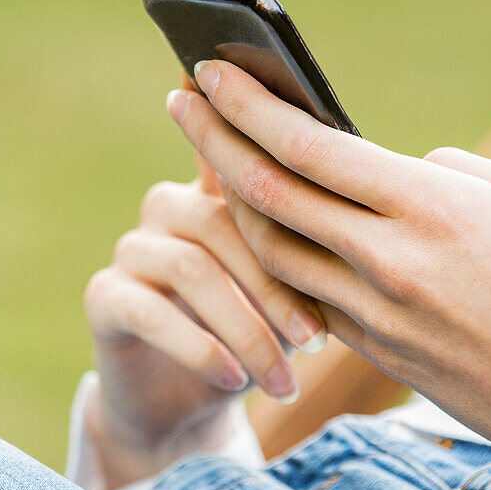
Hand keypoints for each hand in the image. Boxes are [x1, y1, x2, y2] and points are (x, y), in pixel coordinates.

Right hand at [82, 75, 326, 489]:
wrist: (186, 408)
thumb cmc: (256, 339)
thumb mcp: (291, 297)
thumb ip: (314, 253)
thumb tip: (385, 219)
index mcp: (217, 195)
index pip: (229, 147)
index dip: (231, 115)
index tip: (244, 82)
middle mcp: (169, 207)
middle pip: (222, 220)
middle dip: (276, 285)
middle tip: (316, 341)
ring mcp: (133, 247)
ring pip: (191, 267)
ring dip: (245, 329)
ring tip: (285, 381)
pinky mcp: (105, 295)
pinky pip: (149, 309)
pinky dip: (197, 347)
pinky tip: (231, 379)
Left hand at [167, 60, 490, 489]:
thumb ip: (457, 172)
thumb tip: (404, 165)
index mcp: (432, 207)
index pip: (309, 145)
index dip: (249, 105)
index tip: (211, 71)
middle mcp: (390, 260)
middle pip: (269, 193)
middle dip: (213, 139)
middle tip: (179, 100)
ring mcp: (376, 315)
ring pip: (272, 249)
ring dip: (231, 201)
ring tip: (212, 161)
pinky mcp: (376, 354)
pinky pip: (305, 296)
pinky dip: (276, 258)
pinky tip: (266, 229)